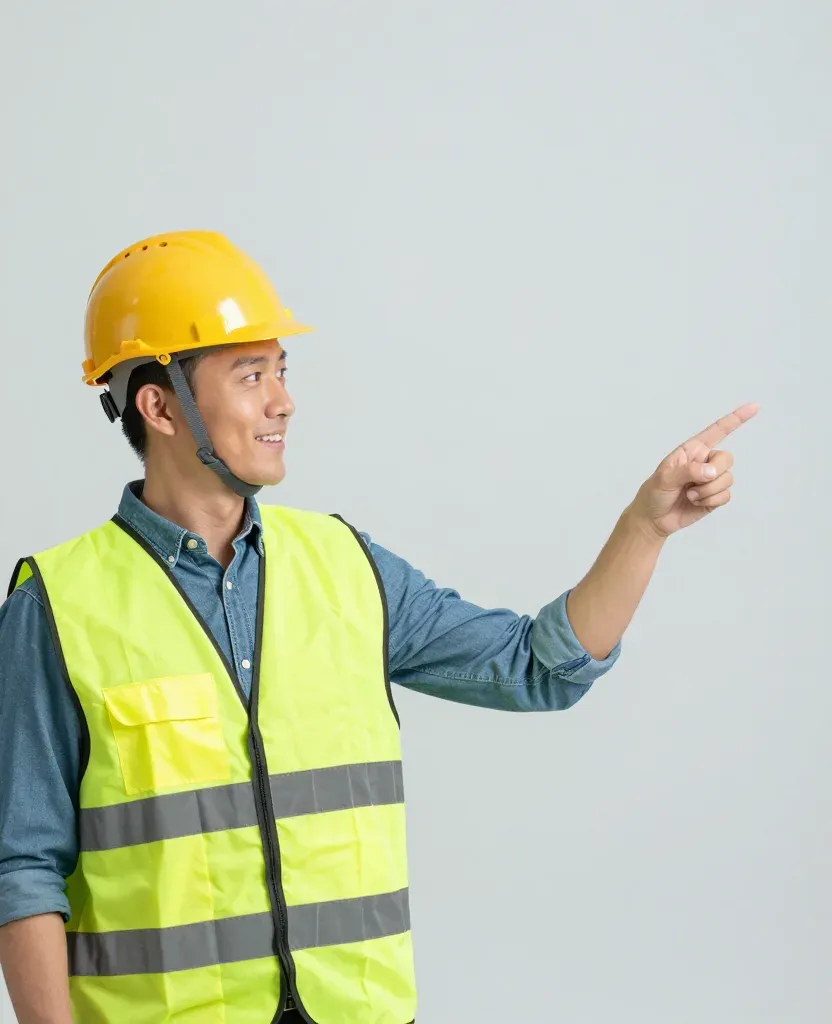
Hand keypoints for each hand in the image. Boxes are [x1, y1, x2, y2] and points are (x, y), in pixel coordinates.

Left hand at [628, 402, 759, 538]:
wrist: (654, 519)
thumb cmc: (654, 493)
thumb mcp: (665, 478)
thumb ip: (688, 471)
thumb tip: (711, 472)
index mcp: (692, 450)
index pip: (717, 431)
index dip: (736, 419)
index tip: (754, 407)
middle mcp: (705, 461)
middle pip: (727, 458)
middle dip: (714, 473)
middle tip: (693, 484)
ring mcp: (711, 479)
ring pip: (728, 479)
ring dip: (708, 491)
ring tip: (689, 495)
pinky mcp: (715, 496)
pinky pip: (726, 495)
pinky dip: (711, 501)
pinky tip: (695, 502)